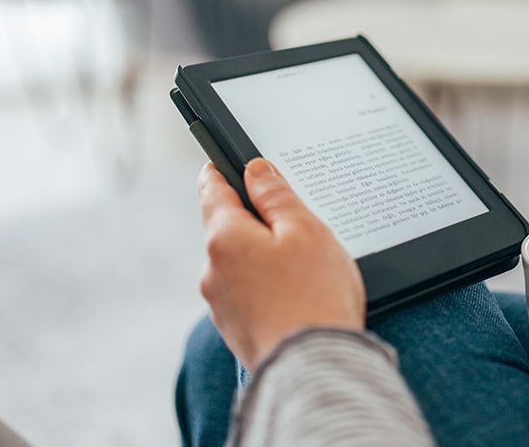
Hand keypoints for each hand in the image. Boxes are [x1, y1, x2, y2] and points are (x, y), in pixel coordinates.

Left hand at [197, 158, 364, 368]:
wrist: (316, 367)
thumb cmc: (315, 295)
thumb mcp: (305, 230)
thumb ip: (276, 195)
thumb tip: (254, 169)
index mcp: (224, 238)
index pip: (212, 190)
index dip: (220, 171)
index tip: (224, 160)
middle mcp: (212, 271)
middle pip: (228, 229)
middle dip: (255, 221)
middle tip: (294, 220)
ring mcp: (221, 305)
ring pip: (240, 264)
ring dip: (263, 258)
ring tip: (306, 267)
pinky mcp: (237, 330)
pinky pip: (249, 295)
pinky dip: (268, 288)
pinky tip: (298, 295)